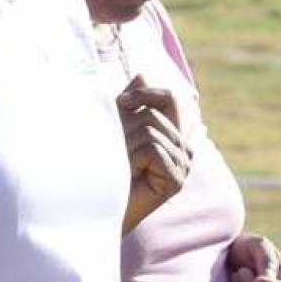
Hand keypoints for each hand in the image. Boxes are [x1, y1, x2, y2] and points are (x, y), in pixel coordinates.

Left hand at [117, 76, 190, 230]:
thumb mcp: (115, 127)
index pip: (170, 98)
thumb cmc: (103, 168)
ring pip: (152, 131)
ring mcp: (183, 166)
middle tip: (115, 154)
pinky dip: (133, 160)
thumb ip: (130, 104)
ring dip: (126, 147)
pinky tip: (129, 177)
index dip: (147, 94)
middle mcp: (183, 149)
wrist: (97, 206)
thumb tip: (142, 75)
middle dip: (125, 129)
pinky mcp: (177, 180)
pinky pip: (154, 150)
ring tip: (120, 167)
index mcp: (171, 134)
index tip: (121, 102)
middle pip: (154, 115)